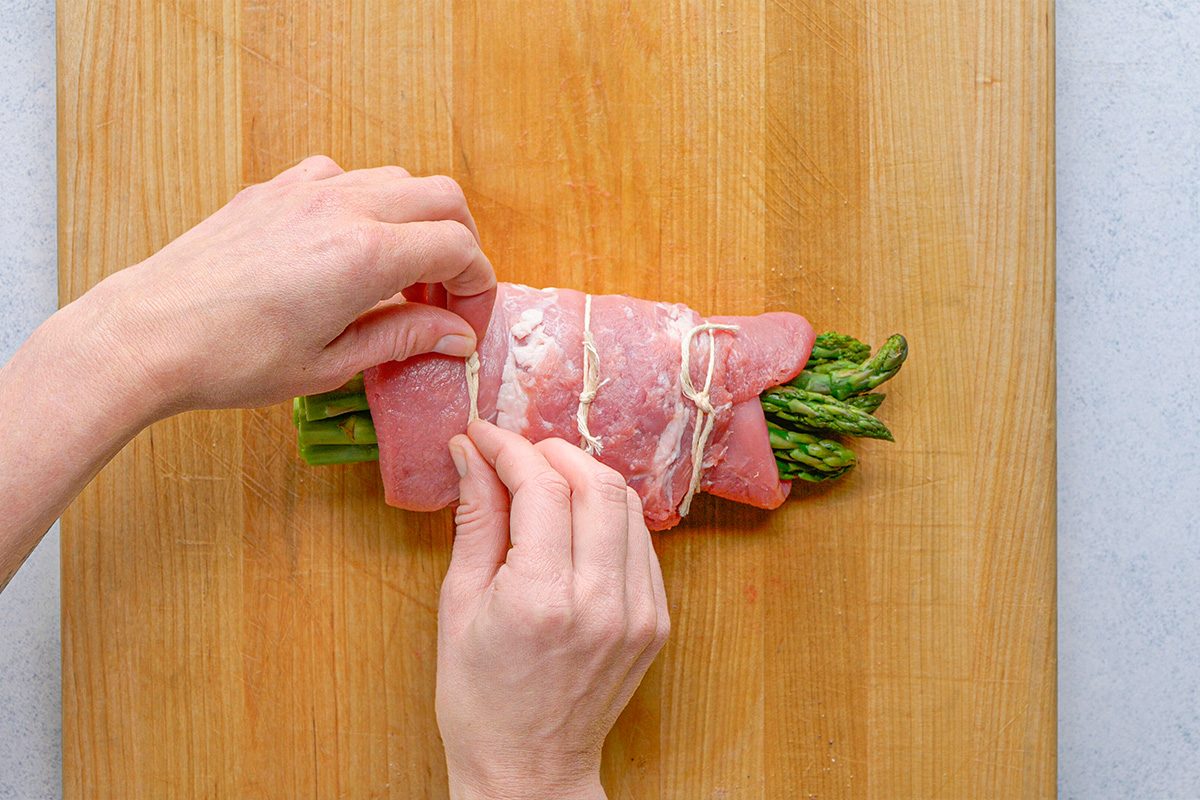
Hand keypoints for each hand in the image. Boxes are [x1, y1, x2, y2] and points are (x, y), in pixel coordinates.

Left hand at [66, 155, 495, 415]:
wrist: (149, 333)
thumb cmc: (234, 359)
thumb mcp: (332, 363)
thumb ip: (404, 338)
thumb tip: (456, 337)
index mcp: (367, 255)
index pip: (458, 247)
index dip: (478, 285)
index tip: (468, 319)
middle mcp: (345, 208)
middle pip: (442, 197)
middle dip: (460, 242)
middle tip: (447, 294)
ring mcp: (307, 190)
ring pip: (396, 179)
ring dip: (415, 221)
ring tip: (399, 276)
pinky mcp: (275, 189)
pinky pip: (343, 176)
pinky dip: (366, 203)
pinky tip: (346, 246)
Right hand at [436, 421, 670, 799]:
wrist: (529, 767)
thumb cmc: (478, 697)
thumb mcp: (458, 603)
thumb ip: (475, 518)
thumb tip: (469, 451)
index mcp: (542, 599)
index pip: (542, 486)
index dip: (510, 447)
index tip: (483, 434)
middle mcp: (601, 601)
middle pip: (595, 483)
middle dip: (552, 452)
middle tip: (515, 453)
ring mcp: (638, 612)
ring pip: (626, 504)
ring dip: (585, 477)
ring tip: (544, 481)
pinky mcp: (655, 620)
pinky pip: (640, 542)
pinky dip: (608, 515)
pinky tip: (575, 521)